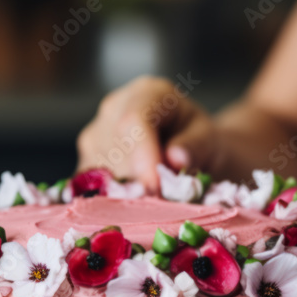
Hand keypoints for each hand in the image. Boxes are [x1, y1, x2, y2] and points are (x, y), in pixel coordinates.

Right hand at [77, 76, 216, 192]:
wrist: (187, 147)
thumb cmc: (200, 142)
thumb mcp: (211, 140)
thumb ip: (196, 147)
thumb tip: (175, 159)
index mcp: (146, 94)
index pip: (133, 121)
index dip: (142, 156)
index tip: (155, 187)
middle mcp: (112, 110)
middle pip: (115, 153)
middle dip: (140, 184)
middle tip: (167, 201)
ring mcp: (93, 137)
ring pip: (102, 175)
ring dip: (129, 195)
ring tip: (156, 195)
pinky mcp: (85, 164)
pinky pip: (94, 189)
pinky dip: (115, 202)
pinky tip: (137, 201)